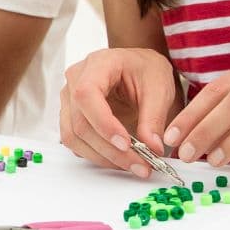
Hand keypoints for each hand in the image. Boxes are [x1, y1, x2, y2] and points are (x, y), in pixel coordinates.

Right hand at [58, 48, 179, 175]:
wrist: (139, 68)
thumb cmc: (147, 70)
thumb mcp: (159, 88)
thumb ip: (154, 118)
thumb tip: (152, 147)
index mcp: (98, 64)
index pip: (86, 94)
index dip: (103, 123)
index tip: (126, 144)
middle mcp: (76, 80)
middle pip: (80, 122)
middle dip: (110, 149)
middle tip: (140, 164)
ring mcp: (69, 99)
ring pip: (73, 136)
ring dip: (102, 157)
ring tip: (133, 165)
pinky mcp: (71, 117)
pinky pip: (76, 142)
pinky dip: (97, 155)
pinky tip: (120, 159)